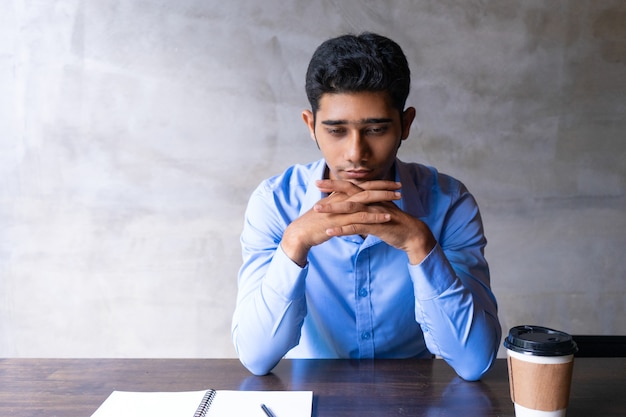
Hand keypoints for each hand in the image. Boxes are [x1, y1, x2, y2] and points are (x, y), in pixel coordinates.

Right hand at [280, 180, 397, 265]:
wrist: (301, 233)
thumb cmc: (314, 223)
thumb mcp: (328, 210)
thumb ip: (340, 206)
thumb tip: (350, 205)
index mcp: (340, 194)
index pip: (362, 185)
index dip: (377, 183)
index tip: (391, 183)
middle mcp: (342, 198)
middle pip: (367, 188)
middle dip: (385, 186)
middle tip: (400, 186)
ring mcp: (341, 209)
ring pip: (367, 200)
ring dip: (384, 198)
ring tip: (399, 198)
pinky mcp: (341, 221)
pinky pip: (362, 217)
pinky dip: (376, 216)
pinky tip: (388, 216)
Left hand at [314, 180, 436, 264]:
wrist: (412, 234)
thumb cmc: (395, 223)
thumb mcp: (379, 211)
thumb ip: (367, 206)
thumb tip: (355, 205)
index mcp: (372, 197)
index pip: (350, 187)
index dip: (335, 183)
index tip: (319, 182)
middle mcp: (372, 202)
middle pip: (348, 192)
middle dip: (331, 188)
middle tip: (315, 184)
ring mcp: (373, 213)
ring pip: (350, 208)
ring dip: (332, 209)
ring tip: (316, 209)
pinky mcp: (375, 226)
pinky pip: (356, 227)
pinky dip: (342, 230)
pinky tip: (329, 233)